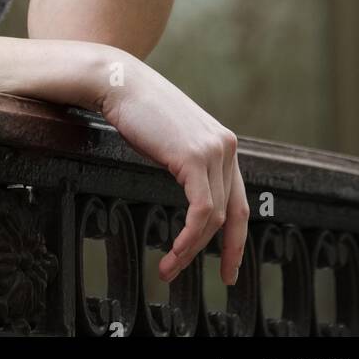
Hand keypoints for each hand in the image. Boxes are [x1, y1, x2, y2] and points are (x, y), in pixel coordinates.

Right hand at [93, 50, 249, 286]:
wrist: (119, 83)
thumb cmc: (137, 109)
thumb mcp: (172, 139)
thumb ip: (189, 162)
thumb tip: (188, 195)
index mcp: (222, 143)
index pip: (239, 200)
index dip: (237, 239)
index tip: (228, 268)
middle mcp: (225, 146)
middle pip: (230, 214)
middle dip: (221, 252)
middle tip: (205, 276)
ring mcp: (213, 150)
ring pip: (214, 217)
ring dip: (191, 249)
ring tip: (169, 268)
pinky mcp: (193, 157)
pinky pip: (201, 211)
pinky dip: (189, 237)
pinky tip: (174, 251)